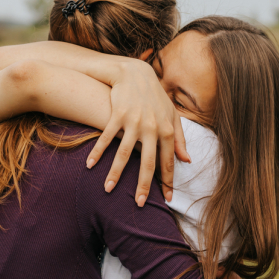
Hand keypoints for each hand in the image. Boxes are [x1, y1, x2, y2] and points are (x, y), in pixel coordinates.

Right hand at [86, 60, 188, 206]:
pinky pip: (106, 138)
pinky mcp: (117, 114)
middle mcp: (152, 128)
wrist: (135, 73)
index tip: (167, 199)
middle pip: (147, 163)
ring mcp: (133, 122)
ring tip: (108, 189)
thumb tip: (187, 160)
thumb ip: (180, 138)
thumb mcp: (172, 115)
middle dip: (143, 185)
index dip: (168, 181)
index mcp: (167, 130)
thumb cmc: (155, 97)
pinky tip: (91, 165)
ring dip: (115, 173)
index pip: (168, 161)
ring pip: (124, 154)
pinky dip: (97, 152)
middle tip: (139, 204)